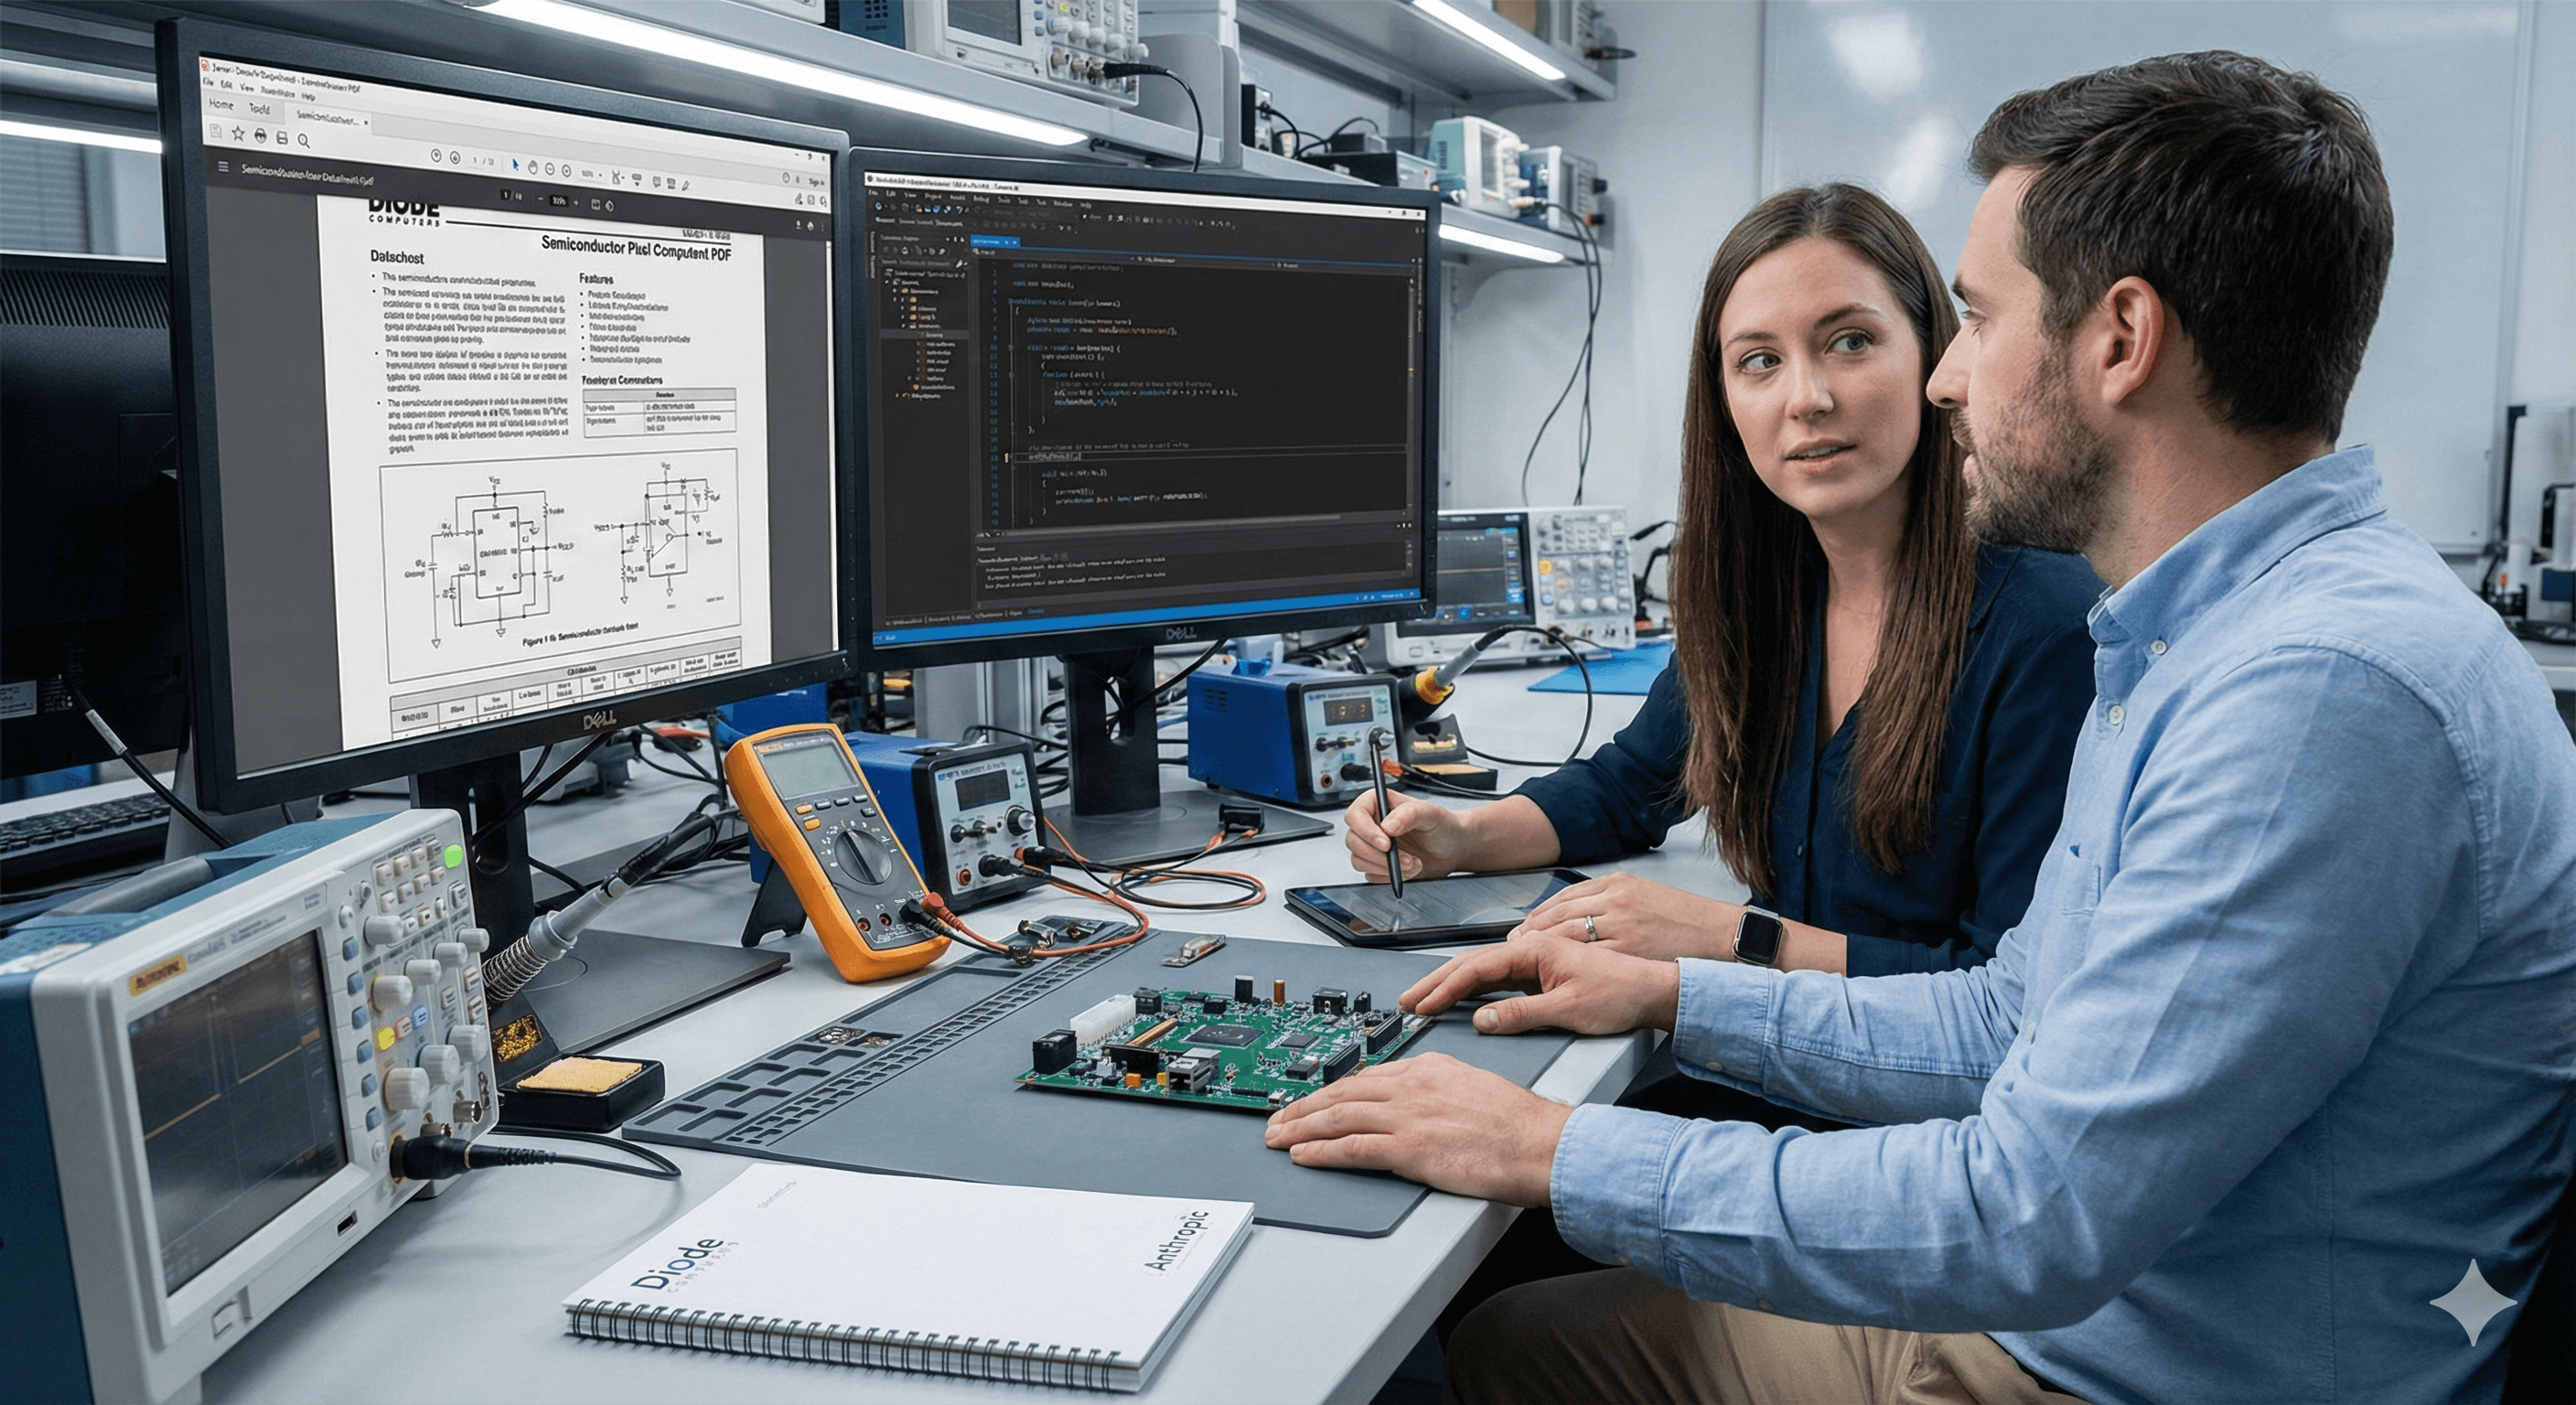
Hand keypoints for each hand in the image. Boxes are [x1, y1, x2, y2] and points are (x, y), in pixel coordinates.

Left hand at [1263, 1053, 1570, 1204]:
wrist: (1539, 1143)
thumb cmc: (1518, 1123)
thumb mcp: (1472, 1085)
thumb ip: (1439, 1088)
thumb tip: (1420, 1099)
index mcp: (1428, 1068)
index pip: (1366, 1076)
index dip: (1332, 1089)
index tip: (1313, 1099)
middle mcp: (1412, 1086)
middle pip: (1342, 1093)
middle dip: (1303, 1106)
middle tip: (1277, 1116)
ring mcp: (1407, 1116)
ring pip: (1337, 1117)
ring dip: (1300, 1127)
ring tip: (1276, 1136)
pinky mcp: (1408, 1149)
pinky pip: (1351, 1148)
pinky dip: (1320, 1151)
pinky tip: (1302, 1155)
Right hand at [1342, 790, 1479, 882]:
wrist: (1451, 849)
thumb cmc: (1442, 826)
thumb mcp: (1431, 814)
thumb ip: (1409, 814)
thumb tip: (1387, 826)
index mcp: (1378, 803)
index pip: (1355, 814)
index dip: (1366, 831)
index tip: (1386, 844)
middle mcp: (1371, 824)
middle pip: (1353, 841)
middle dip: (1380, 855)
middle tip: (1407, 858)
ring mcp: (1371, 846)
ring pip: (1359, 860)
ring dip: (1388, 868)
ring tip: (1414, 863)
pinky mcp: (1376, 864)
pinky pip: (1371, 875)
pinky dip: (1390, 877)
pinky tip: (1409, 870)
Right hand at [1399, 937, 1680, 1036]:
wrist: (1654, 990)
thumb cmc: (1620, 994)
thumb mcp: (1568, 1009)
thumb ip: (1521, 1014)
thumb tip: (1482, 1019)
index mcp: (1536, 949)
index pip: (1477, 967)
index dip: (1444, 987)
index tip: (1421, 1003)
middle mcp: (1534, 948)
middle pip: (1474, 964)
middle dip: (1438, 983)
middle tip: (1409, 1001)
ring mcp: (1538, 960)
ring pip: (1486, 970)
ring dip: (1454, 986)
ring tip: (1427, 1000)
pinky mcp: (1544, 972)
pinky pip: (1502, 978)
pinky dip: (1477, 989)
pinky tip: (1465, 1000)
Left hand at [1516, 872, 1743, 961]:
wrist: (1721, 936)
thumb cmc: (1685, 920)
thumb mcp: (1644, 895)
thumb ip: (1610, 900)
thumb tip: (1575, 911)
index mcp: (1617, 884)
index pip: (1563, 897)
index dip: (1536, 915)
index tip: (1521, 928)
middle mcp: (1616, 900)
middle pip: (1557, 914)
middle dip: (1529, 931)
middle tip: (1512, 945)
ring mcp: (1622, 925)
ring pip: (1566, 934)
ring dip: (1539, 947)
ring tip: (1524, 959)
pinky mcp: (1630, 950)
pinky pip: (1586, 957)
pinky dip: (1564, 964)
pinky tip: (1552, 973)